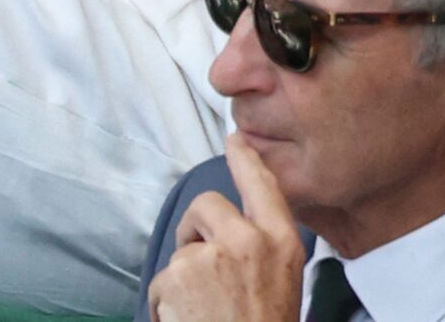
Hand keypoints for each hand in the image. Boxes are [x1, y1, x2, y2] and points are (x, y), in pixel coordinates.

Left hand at [147, 137, 306, 321]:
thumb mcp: (281, 284)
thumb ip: (261, 251)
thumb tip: (234, 232)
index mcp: (281, 244)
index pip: (264, 187)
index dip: (246, 161)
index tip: (235, 139)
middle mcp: (249, 241)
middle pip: (206, 204)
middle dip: (195, 228)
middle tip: (199, 267)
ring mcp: (211, 255)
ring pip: (182, 249)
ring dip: (183, 278)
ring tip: (203, 313)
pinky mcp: (178, 273)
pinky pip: (162, 280)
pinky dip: (167, 304)